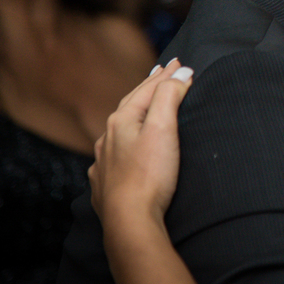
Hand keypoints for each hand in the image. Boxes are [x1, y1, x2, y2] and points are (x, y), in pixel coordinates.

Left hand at [89, 59, 191, 229]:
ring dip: (134, 114)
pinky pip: (113, 154)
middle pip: (130, 105)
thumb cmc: (149, 175)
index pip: (147, 89)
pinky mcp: (106, 184)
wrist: (129, 221)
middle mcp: (107, 138)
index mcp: (121, 121)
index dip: (165, 75)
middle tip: (162, 73)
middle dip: (148, 88)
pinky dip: (123, 142)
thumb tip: (179, 73)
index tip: (179, 62)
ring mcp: (104, 162)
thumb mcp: (163, 129)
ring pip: (119, 130)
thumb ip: (169, 97)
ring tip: (144, 106)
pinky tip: (124, 148)